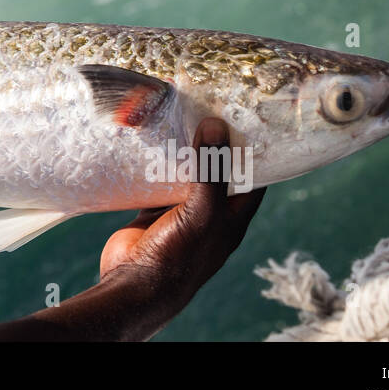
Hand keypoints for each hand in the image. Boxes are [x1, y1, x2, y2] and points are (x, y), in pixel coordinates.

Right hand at [98, 118, 266, 309]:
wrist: (135, 285)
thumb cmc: (179, 255)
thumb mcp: (203, 211)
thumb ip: (211, 169)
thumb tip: (216, 124)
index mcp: (233, 216)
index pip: (252, 176)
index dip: (251, 149)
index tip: (246, 116)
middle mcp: (210, 211)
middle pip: (216, 169)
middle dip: (213, 141)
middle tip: (208, 104)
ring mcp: (180, 210)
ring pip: (186, 172)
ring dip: (183, 148)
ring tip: (178, 112)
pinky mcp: (153, 209)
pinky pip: (157, 179)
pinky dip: (154, 161)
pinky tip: (150, 138)